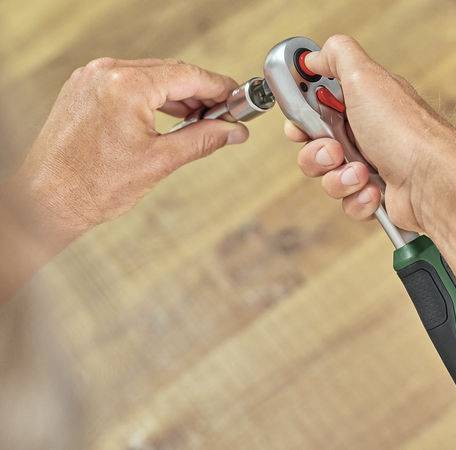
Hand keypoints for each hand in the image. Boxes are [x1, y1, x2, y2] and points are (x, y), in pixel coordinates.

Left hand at [7, 57, 248, 247]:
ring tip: (201, 120)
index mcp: (126, 86)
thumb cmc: (92, 185)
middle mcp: (106, 74)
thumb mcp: (160, 161)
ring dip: (178, 95)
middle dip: (201, 93)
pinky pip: (129, 83)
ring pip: (151, 76)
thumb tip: (233, 131)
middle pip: (171, 72)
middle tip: (226, 115)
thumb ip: (203, 140)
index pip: (187, 75)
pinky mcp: (84, 89)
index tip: (237, 98)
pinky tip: (171, 116)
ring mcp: (91, 79)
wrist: (47, 200)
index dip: (218, 87)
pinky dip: (154, 97)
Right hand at [284, 35, 455, 233]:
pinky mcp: (376, 194)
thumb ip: (336, 56)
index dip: (303, 117)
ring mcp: (372, 165)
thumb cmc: (406, 132)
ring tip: (362, 173)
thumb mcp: (366, 77)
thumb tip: (315, 55)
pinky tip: (376, 191)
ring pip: (329, 177)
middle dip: (317, 152)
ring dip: (339, 177)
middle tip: (336, 150)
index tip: (299, 124)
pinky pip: (348, 200)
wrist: (433, 183)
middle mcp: (368, 132)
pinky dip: (358, 198)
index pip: (317, 107)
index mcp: (364, 102)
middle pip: (316, 145)